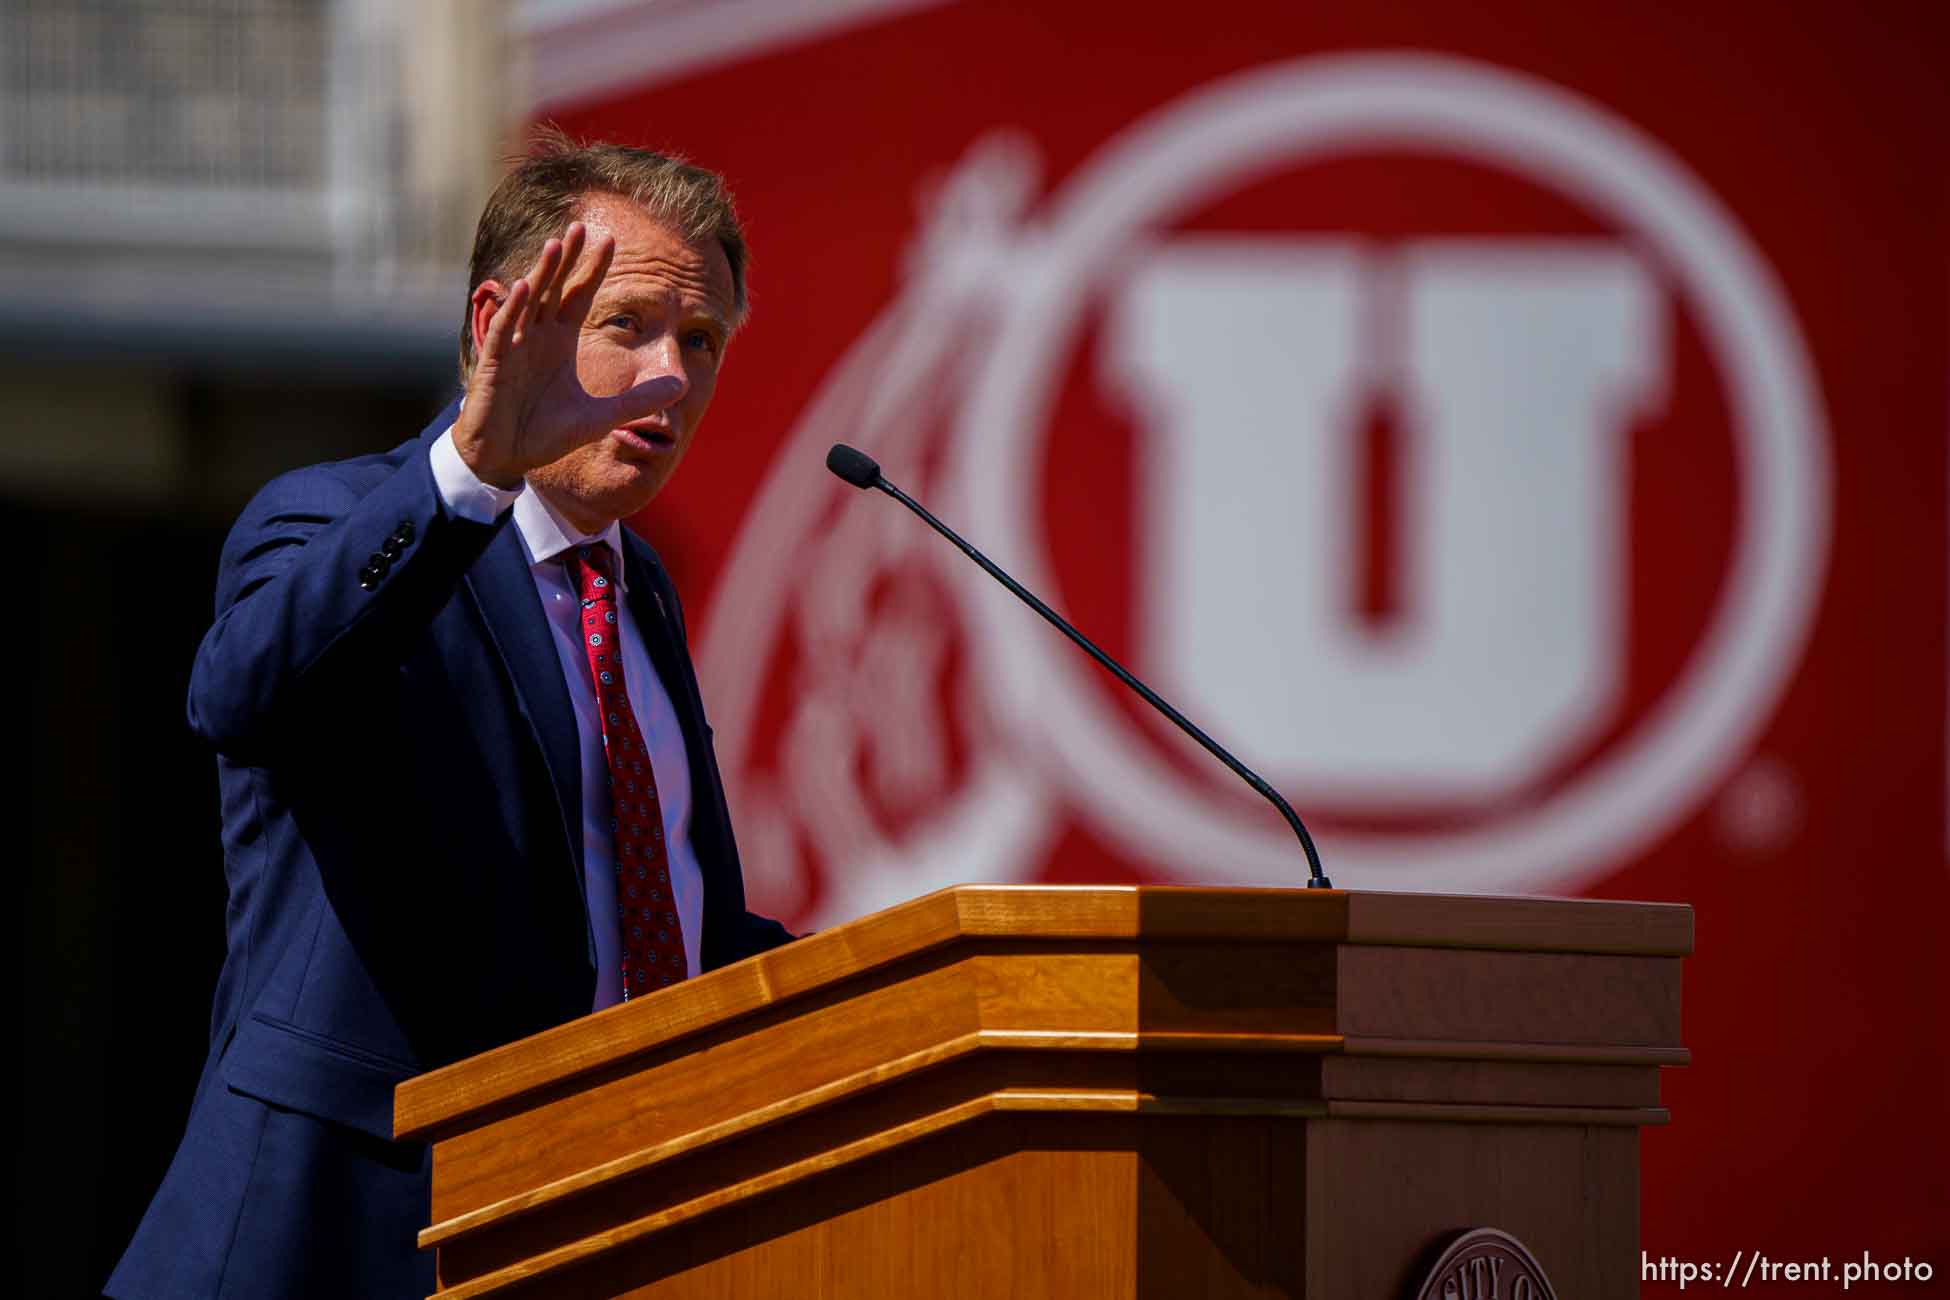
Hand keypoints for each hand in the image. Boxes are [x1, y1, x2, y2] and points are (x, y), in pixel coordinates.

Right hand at [451, 222, 683, 487]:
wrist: (508, 458)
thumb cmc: (547, 434)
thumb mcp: (603, 417)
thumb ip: (640, 399)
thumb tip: (683, 384)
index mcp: (560, 341)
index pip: (579, 295)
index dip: (593, 269)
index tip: (611, 240)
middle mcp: (536, 336)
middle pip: (554, 288)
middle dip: (567, 259)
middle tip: (580, 226)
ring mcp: (513, 347)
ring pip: (528, 301)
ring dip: (542, 274)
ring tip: (556, 245)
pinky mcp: (493, 365)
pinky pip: (502, 332)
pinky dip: (512, 311)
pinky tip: (523, 288)